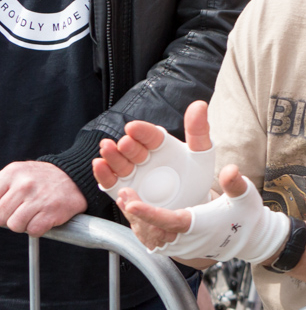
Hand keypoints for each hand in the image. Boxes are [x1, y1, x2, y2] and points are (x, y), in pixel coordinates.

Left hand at [0, 161, 87, 235]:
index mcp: (11, 174)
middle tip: (20, 210)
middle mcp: (24, 185)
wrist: (76, 177)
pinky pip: (33, 231)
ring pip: (14, 226)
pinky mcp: (52, 211)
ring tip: (33, 212)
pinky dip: (37, 228)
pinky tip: (44, 216)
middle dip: (8, 218)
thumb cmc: (39, 180)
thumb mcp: (15, 176)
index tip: (5, 210)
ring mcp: (39, 198)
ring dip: (23, 224)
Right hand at [94, 100, 214, 210]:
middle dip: (127, 146)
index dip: (142, 132)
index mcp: (162, 145)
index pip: (151, 136)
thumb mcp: (201, 154)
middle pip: (133, 149)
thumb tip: (200, 104)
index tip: (133, 127)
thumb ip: (199, 131)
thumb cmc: (196, 177)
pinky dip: (104, 174)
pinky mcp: (123, 190)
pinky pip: (111, 182)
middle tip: (124, 143)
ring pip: (120, 163)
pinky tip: (99, 165)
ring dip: (112, 157)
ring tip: (106, 149)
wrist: (190, 205)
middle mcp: (144, 157)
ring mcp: (133, 173)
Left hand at [119, 165, 287, 264]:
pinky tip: (133, 213)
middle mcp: (187, 240)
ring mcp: (180, 247)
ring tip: (124, 200)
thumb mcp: (245, 196)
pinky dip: (140, 227)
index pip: (170, 221)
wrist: (249, 239)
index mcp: (201, 225)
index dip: (149, 213)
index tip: (131, 202)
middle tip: (123, 192)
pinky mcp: (176, 248)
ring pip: (149, 238)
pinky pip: (152, 241)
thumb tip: (230, 169)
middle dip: (135, 213)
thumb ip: (235, 183)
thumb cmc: (246, 216)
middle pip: (153, 230)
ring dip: (135, 220)